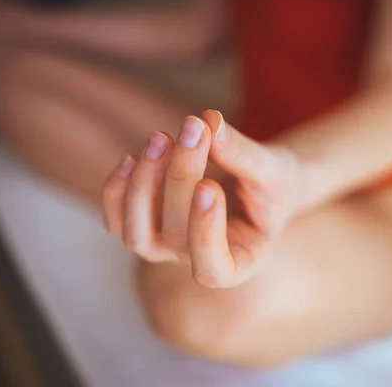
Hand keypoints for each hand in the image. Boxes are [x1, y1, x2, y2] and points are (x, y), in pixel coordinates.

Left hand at [102, 110, 307, 287]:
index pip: (214, 269)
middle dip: (180, 176)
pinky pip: (117, 219)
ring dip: (143, 183)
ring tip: (162, 137)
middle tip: (195, 128)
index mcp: (240, 262)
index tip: (209, 186)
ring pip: (137, 234)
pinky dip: (118, 189)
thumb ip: (244, 154)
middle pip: (175, 234)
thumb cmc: (272, 185)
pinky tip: (132, 157)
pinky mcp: (147, 225)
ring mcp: (168, 247)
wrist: (259, 184)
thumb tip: (209, 122)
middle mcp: (198, 261)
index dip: (204, 232)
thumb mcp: (273, 171)